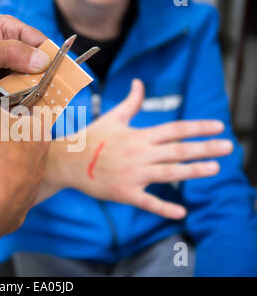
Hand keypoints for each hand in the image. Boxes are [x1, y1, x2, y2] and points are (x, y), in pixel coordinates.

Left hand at [0, 15, 49, 108]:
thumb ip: (12, 54)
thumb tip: (43, 61)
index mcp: (9, 31)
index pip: (41, 43)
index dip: (53, 59)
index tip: (64, 76)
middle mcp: (10, 50)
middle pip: (38, 66)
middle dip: (42, 81)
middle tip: (50, 96)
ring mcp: (5, 70)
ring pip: (28, 83)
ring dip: (30, 95)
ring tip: (32, 105)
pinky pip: (16, 96)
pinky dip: (18, 104)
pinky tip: (18, 110)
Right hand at [44, 79, 232, 218]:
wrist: (66, 161)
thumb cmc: (91, 138)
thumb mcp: (112, 118)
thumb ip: (131, 102)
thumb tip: (139, 82)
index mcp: (137, 135)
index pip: (174, 129)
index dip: (197, 127)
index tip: (218, 126)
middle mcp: (138, 153)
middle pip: (177, 150)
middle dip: (204, 147)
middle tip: (228, 146)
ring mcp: (132, 174)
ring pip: (168, 173)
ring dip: (193, 171)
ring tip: (215, 168)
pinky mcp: (124, 192)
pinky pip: (147, 201)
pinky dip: (164, 208)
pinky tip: (181, 212)